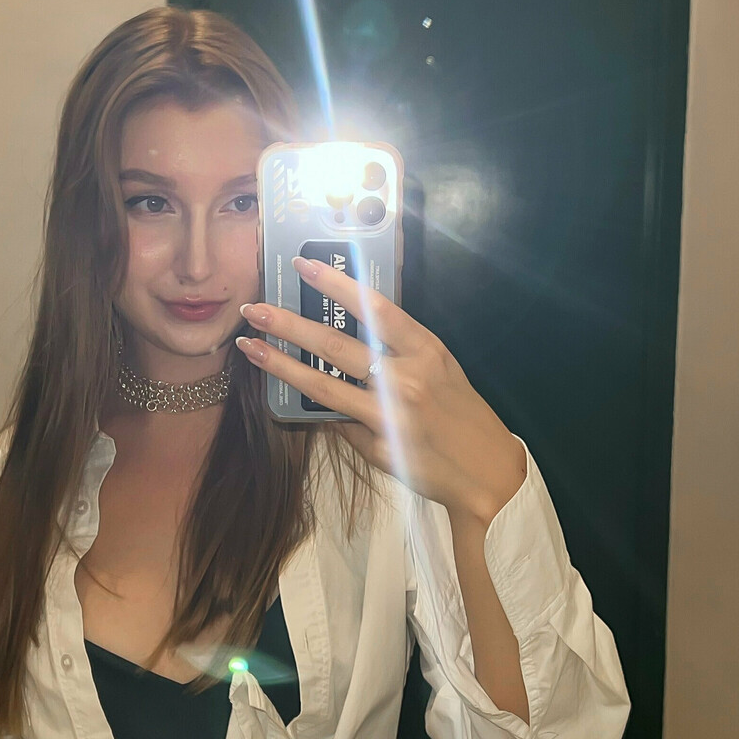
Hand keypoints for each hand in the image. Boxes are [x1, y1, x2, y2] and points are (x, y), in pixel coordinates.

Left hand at [237, 257, 527, 525]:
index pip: (374, 308)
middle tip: (253, 309)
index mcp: (424, 349)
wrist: (488, 472)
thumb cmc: (462, 415)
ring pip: (322, 385)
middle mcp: (406, 377)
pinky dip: (313, 411)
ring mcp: (390, 414)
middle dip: (289, 324)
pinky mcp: (378, 447)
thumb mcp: (440, 370)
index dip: (334, 285)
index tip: (301, 266)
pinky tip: (283, 400)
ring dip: (280, 364)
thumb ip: (398, 353)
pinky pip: (337, 424)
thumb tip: (344, 341)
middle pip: (335, 344)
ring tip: (250, 346)